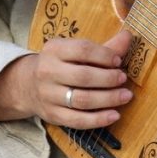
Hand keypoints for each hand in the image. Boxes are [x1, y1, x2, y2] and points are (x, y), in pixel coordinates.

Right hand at [0, 29, 132, 129]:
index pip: (82, 50)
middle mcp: (48, 71)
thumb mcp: (75, 50)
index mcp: (54, 49)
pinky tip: (114, 115)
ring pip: (81, 100)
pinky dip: (98, 120)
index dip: (104, 55)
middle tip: (124, 79)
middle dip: (108, 78)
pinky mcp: (52, 115)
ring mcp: (48, 95)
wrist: (28, 84)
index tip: (119, 61)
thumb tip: (128, 36)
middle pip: (83, 77)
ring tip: (125, 96)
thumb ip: (104, 46)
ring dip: (108, 99)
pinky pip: (77, 120)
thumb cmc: (61, 63)